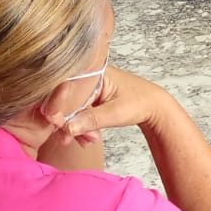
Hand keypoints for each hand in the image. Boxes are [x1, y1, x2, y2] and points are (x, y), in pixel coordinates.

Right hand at [53, 65, 169, 145]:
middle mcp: (86, 75)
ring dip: (73, 126)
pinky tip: (88, 137)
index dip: (57, 107)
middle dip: (66, 121)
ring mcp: (86, 86)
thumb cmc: (139, 103)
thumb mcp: (115, 113)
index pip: (65, 88)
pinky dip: (79, 126)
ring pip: (68, 108)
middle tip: (69, 139)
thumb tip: (66, 128)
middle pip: (64, 99)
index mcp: (93, 71)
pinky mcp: (87, 97)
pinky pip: (75, 112)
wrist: (153, 106)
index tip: (57, 125)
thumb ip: (90, 120)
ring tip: (89, 139)